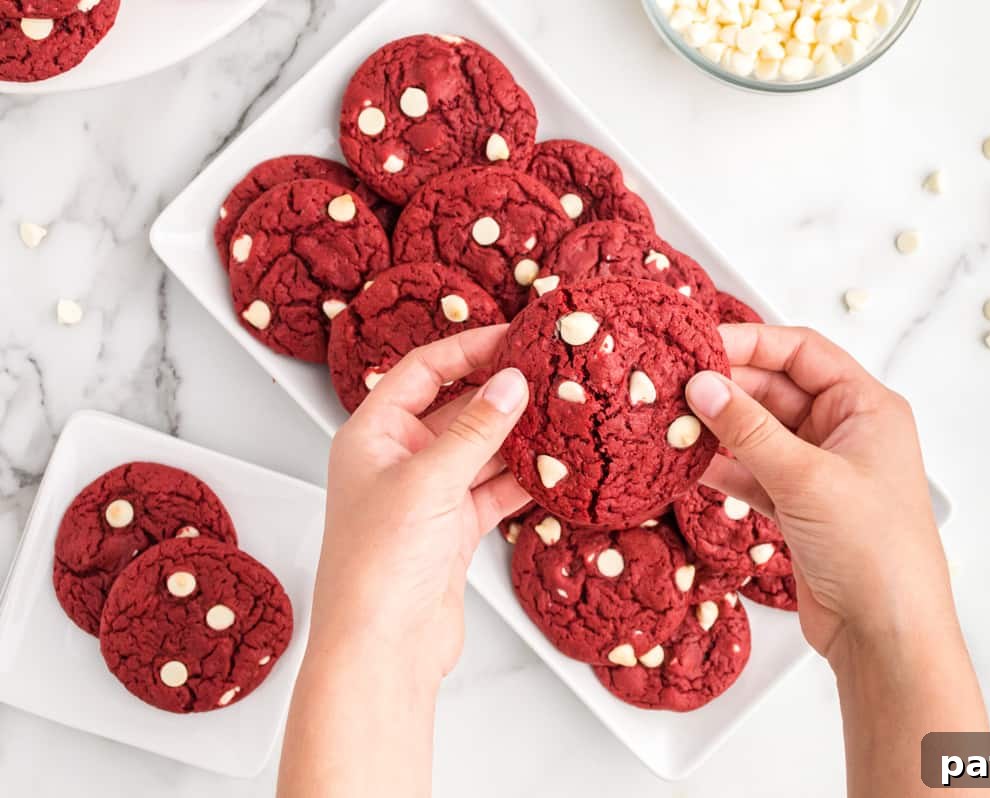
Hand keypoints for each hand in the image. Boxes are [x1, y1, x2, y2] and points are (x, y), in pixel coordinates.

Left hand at [311, 326, 530, 679]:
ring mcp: (427, 497)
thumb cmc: (376, 567)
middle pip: (455, 408)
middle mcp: (397, 461)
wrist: (381, 650)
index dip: (468, 348)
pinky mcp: (453, 530)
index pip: (422, 371)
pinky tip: (553, 467)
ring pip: (480, 450)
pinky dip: (523, 480)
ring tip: (560, 414)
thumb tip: (510, 382)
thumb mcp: (429, 482)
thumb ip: (475, 430)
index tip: (514, 336)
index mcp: (372, 436)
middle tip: (547, 373)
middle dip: (499, 392)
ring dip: (517, 436)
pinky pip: (494, 490)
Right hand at [685, 325, 952, 667]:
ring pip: (759, 433)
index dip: (750, 344)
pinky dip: (722, 468)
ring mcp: (820, 471)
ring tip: (670, 423)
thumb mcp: (805, 478)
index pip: (802, 353)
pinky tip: (687, 464)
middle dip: (726, 389)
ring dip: (719, 430)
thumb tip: (702, 386)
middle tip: (673, 389)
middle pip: (775, 390)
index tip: (699, 348)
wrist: (885, 635)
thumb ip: (749, 429)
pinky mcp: (799, 508)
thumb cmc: (872, 548)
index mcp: (866, 407)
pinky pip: (753, 472)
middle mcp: (845, 432)